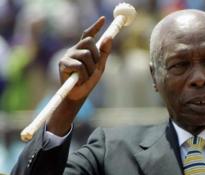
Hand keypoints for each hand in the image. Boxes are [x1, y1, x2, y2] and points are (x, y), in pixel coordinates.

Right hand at [47, 17, 111, 135]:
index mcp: (83, 49)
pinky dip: (84, 75)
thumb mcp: (100, 66)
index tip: (103, 19)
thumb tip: (109, 37)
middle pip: (89, 42)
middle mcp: (74, 49)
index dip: (96, 26)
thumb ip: (104, 53)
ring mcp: (67, 55)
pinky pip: (79, 65)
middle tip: (94, 68)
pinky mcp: (63, 63)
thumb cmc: (89, 81)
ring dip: (91, 68)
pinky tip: (80, 80)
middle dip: (96, 55)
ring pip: (86, 55)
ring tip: (86, 76)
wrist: (79, 95)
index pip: (88, 34)